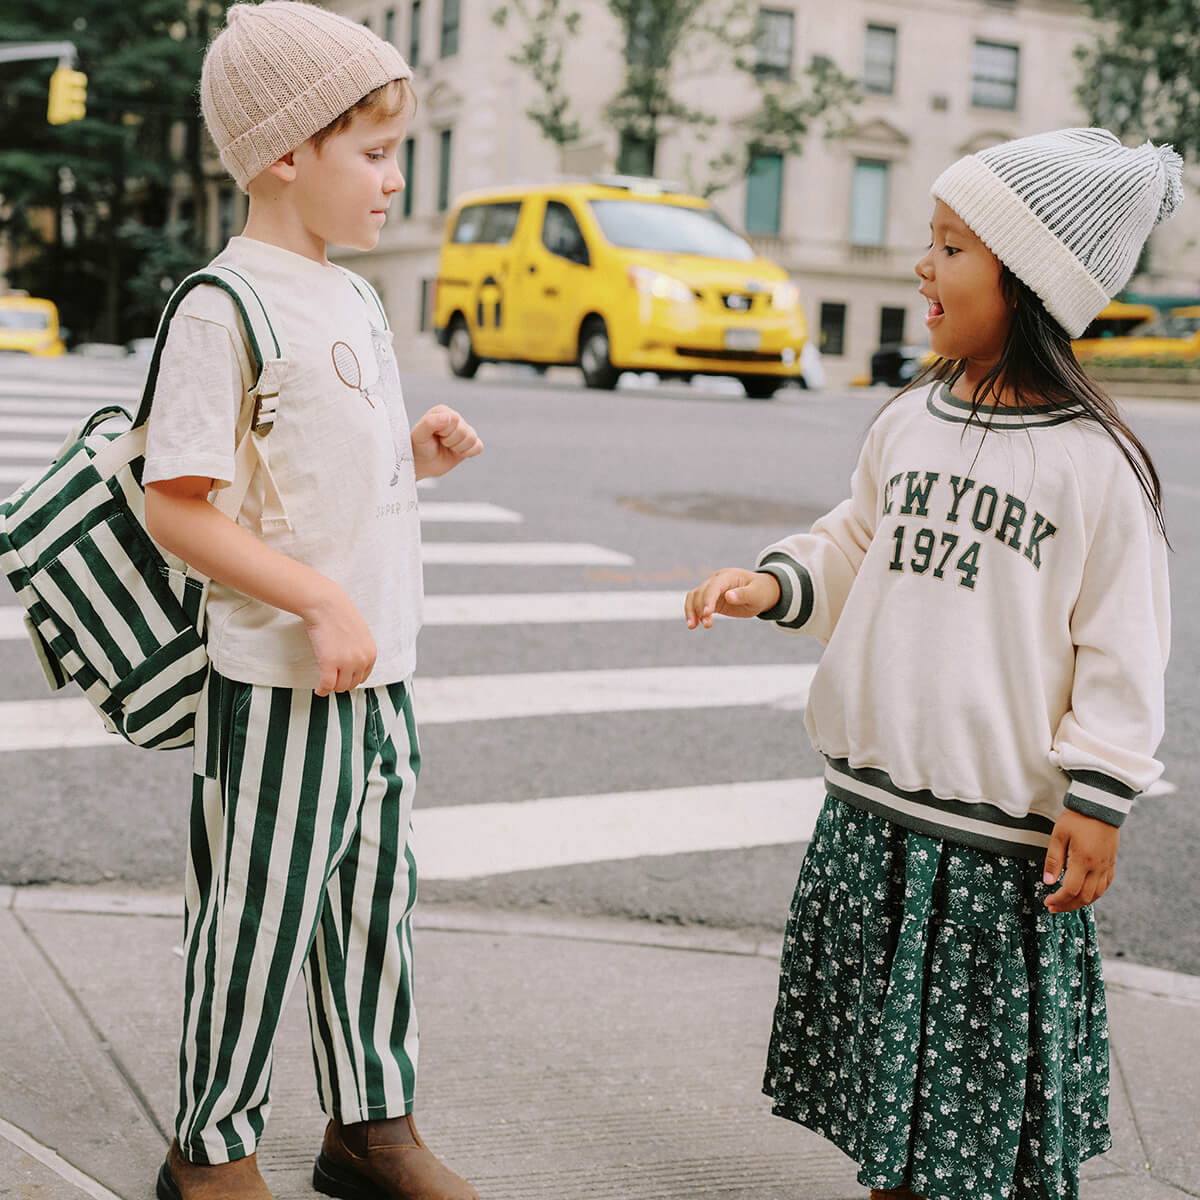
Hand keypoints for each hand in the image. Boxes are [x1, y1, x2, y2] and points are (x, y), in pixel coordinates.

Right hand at [300, 579, 376, 695]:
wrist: (326, 604)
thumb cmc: (339, 615)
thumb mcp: (360, 634)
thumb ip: (360, 650)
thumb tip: (353, 664)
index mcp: (371, 653)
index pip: (363, 677)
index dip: (351, 678)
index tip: (343, 678)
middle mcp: (362, 660)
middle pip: (352, 684)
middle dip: (341, 683)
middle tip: (331, 679)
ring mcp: (347, 662)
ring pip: (340, 687)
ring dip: (332, 687)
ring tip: (325, 682)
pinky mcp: (330, 663)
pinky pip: (327, 685)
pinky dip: (322, 690)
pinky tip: (318, 690)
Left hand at [411, 405, 482, 478]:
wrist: (422, 464)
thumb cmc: (418, 448)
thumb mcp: (419, 435)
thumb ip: (430, 422)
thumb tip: (449, 416)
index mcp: (443, 411)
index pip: (455, 419)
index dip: (445, 432)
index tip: (435, 435)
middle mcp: (455, 418)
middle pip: (465, 431)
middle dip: (450, 442)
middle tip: (440, 443)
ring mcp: (463, 430)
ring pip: (472, 439)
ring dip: (458, 448)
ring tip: (447, 447)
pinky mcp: (469, 443)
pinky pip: (478, 447)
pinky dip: (468, 453)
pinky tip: (456, 452)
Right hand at [684, 568, 780, 628]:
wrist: (763, 592)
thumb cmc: (761, 591)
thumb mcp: (757, 594)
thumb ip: (744, 594)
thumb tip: (729, 596)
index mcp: (728, 576)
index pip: (714, 586)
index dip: (708, 598)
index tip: (707, 613)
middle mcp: (717, 580)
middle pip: (701, 591)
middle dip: (700, 608)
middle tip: (707, 624)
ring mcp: (712, 589)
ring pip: (694, 597)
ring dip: (692, 611)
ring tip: (693, 626)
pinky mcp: (711, 599)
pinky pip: (696, 604)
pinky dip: (692, 613)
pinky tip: (693, 624)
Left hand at [1042, 808, 1119, 912]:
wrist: (1101, 806)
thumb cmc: (1077, 819)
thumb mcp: (1059, 836)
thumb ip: (1053, 860)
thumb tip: (1048, 882)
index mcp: (1083, 861)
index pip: (1070, 890)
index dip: (1058, 900)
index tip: (1047, 902)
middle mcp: (1098, 867)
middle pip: (1084, 897)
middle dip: (1067, 906)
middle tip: (1053, 907)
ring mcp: (1107, 866)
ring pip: (1096, 894)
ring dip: (1080, 903)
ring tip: (1066, 904)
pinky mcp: (1111, 863)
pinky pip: (1105, 885)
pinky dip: (1094, 895)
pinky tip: (1084, 895)